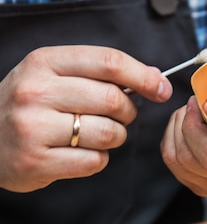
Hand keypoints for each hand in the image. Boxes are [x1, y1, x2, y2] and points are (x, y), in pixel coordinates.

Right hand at [0, 45, 171, 191]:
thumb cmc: (28, 104)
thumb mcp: (52, 74)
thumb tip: (154, 80)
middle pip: (113, 100)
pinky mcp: (37, 161)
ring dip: (115, 137)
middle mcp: (36, 91)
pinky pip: (94, 160)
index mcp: (44, 62)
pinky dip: (98, 158)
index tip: (160, 89)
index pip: (108, 62)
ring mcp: (34, 128)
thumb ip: (98, 72)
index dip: (143, 75)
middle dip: (128, 112)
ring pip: (108, 133)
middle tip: (120, 116)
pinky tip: (80, 152)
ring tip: (98, 134)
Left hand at [161, 67, 206, 196]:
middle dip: (184, 125)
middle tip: (196, 104)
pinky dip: (174, 140)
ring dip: (177, 131)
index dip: (194, 129)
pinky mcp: (203, 184)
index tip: (198, 105)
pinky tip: (190, 127)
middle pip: (189, 161)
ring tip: (195, 114)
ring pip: (176, 162)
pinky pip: (173, 164)